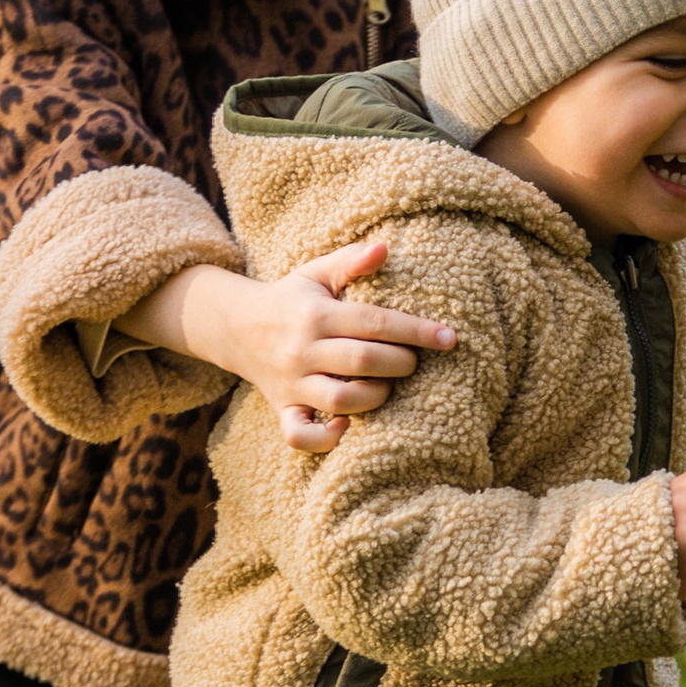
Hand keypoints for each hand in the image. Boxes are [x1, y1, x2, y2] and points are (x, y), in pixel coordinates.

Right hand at [128, 244, 454, 453]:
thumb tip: (385, 248)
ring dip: (376, 396)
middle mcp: (302, 350)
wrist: (236, 327)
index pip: (374, 322)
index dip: (415, 331)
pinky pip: (299, 435)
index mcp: (315, 315)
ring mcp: (292, 383)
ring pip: (340, 399)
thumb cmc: (292, 299)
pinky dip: (325, 439)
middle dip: (401, 363)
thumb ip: (352, 261)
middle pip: (363, 361)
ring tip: (388, 386)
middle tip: (413, 361)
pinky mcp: (283, 409)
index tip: (449, 338)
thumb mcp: (317, 273)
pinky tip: (348, 428)